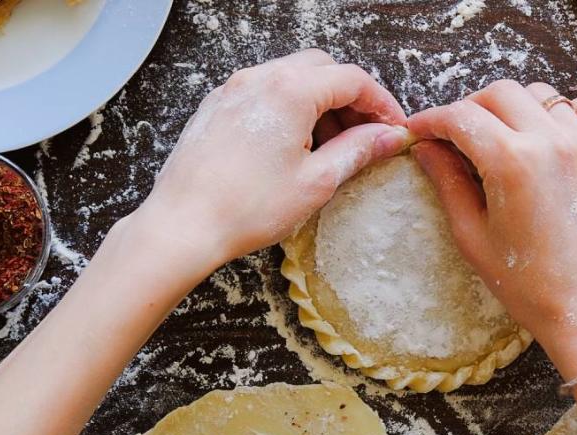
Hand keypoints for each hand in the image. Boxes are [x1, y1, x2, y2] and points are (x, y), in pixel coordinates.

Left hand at [135, 49, 409, 272]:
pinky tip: (294, 145)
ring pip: (292, 77)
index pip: (352, 79)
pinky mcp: (217, 106)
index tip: (393, 128)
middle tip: (366, 135)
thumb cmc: (247, 207)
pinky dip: (290, 107)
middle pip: (322, 69)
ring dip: (320, 102)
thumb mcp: (317, 182)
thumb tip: (387, 137)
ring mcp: (234, 89)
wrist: (184, 224)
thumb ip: (357, 150)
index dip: (381, 103)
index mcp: (290, 90)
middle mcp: (260, 78)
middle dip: (351, 98)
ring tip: (331, 145)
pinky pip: (264, 91)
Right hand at [408, 81, 576, 377]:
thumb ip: (448, 184)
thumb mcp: (475, 238)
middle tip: (458, 135)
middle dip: (471, 107)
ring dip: (516, 109)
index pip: (461, 117)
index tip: (421, 129)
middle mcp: (554, 142)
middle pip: (501, 93)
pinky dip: (560, 115)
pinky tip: (547, 141)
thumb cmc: (533, 287)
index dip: (432, 119)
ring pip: (543, 96)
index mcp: (513, 163)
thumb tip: (428, 149)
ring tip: (504, 138)